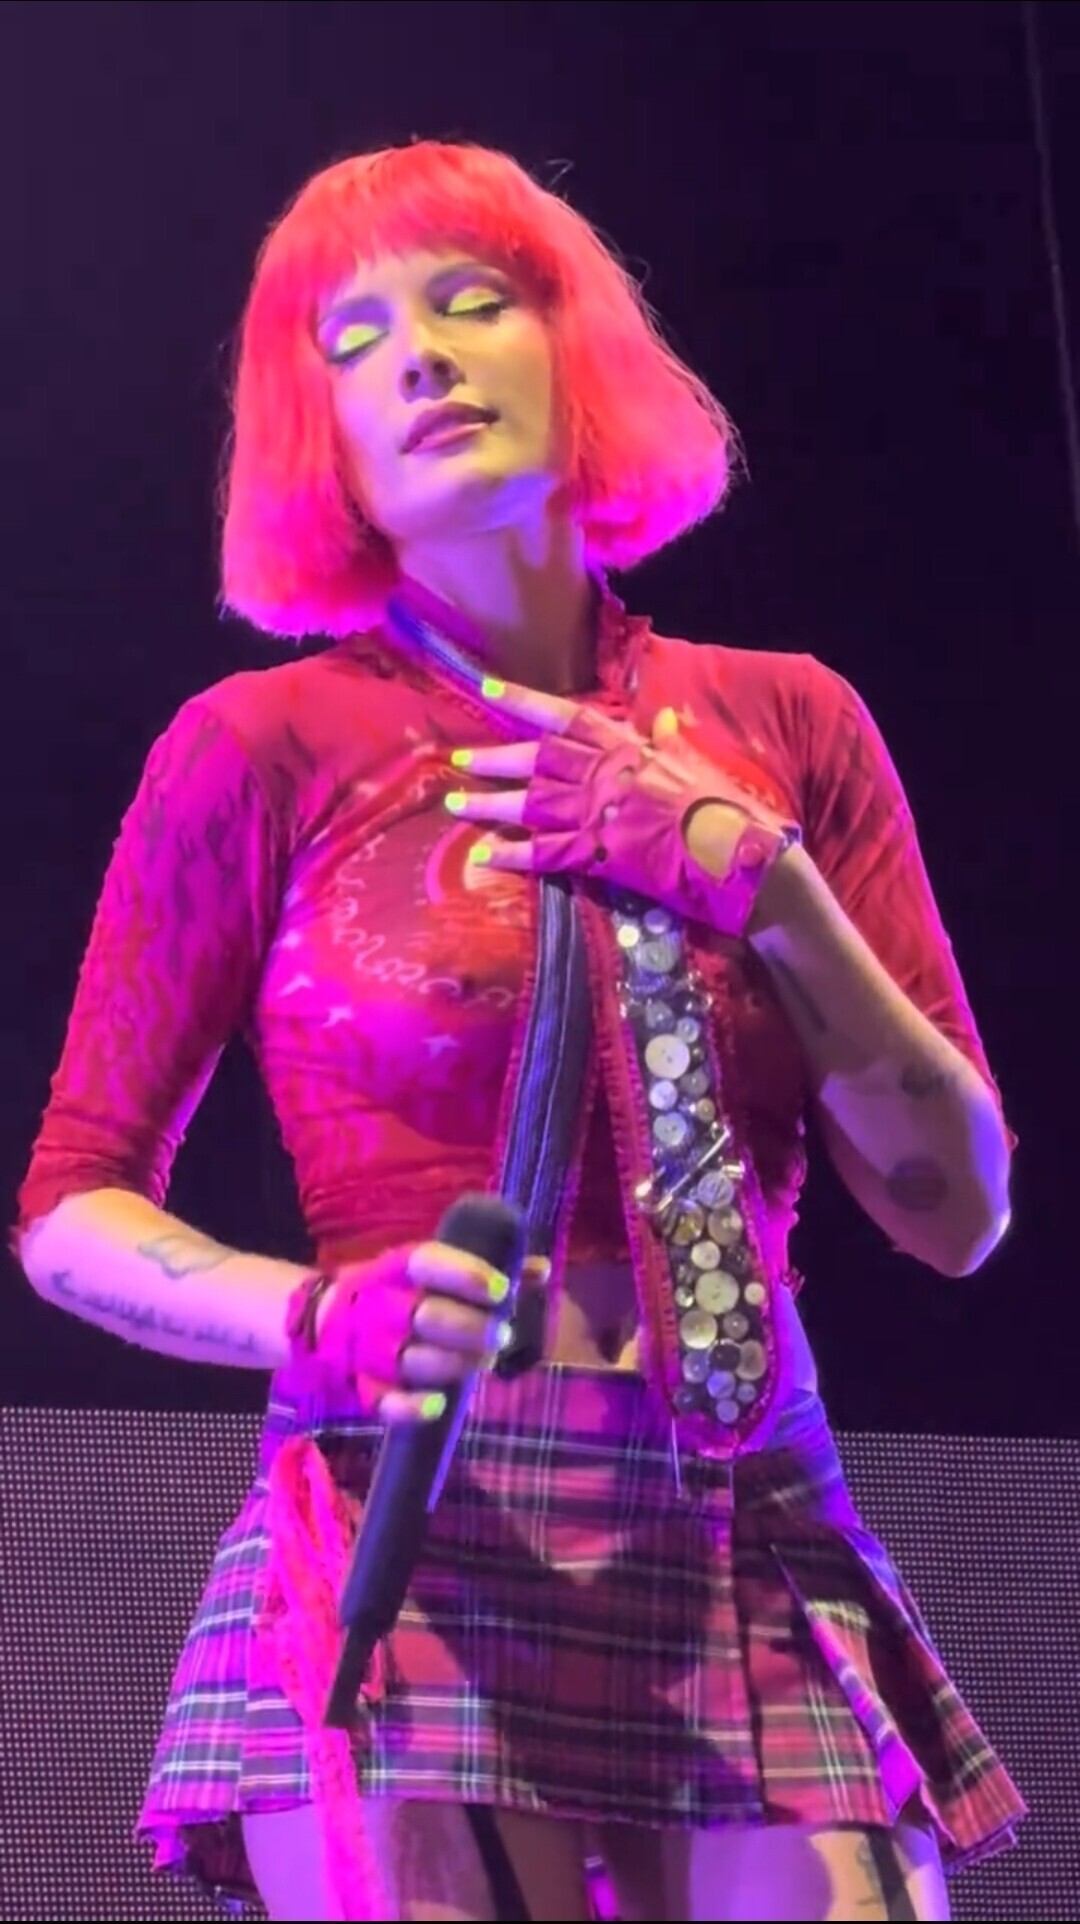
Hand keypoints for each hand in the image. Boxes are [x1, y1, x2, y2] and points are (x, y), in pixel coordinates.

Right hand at [312, 1242, 548, 1422]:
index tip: (500, 1289)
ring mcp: (367, 1349)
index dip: (465, 1274)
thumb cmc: (396, 1294)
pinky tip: (439, 1404)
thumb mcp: (429, 1273)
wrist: (321, 1324)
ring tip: (482, 1363)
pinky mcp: (361, 1387)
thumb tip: (542, 1269)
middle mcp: (380, 1306)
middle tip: (502, 1334)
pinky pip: (382, 1402)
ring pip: (409, 1359)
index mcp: (396, 1270)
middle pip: (424, 1315)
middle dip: (469, 1327)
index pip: (427, 1262)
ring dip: (451, 1364)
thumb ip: (485, 1272)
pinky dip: (410, 1406)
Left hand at [446, 680, 798, 937]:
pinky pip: (547, 854)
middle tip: (455, 759)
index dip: (524, 701)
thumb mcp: (699, 764)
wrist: (746, 858)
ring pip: (532, 804)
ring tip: (453, 805)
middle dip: (493, 758)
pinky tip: (483, 854)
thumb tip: (666, 718)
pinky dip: (513, 854)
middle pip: (538, 760)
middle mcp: (610, 774)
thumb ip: (673, 741)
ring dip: (489, 804)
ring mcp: (604, 815)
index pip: (567, 714)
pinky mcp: (602, 857)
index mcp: (631, 745)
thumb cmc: (728, 808)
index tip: (486, 689)